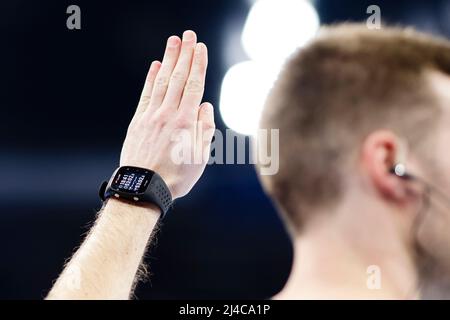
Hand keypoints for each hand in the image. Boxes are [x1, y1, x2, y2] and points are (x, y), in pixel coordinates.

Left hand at [120, 30, 214, 198]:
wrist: (144, 186)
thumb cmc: (177, 176)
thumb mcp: (200, 157)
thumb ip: (204, 128)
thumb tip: (205, 106)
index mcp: (186, 122)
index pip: (195, 86)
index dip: (198, 65)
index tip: (200, 48)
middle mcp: (168, 114)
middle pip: (179, 78)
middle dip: (185, 54)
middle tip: (189, 35)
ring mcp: (151, 115)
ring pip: (162, 81)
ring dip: (169, 59)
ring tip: (173, 41)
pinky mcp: (138, 121)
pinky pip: (146, 94)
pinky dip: (151, 78)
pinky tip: (156, 65)